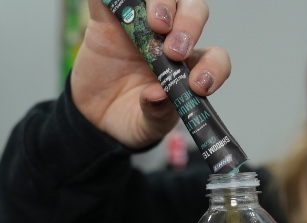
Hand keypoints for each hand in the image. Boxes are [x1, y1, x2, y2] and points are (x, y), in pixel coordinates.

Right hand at [73, 0, 230, 148]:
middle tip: (175, 50)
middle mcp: (169, 39)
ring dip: (164, 3)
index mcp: (188, 67)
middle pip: (194, 11)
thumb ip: (156, 114)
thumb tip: (158, 95)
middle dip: (191, 24)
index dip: (213, 66)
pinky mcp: (109, 16)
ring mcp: (141, 24)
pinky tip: (123, 4)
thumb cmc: (130, 116)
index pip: (214, 57)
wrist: (92, 115)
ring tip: (156, 25)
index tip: (199, 85)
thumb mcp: (145, 127)